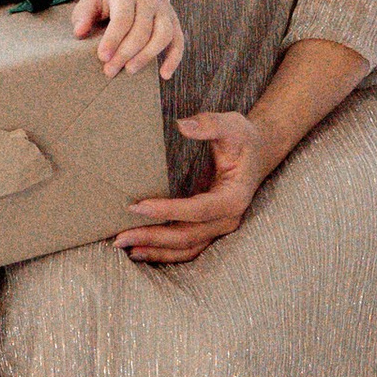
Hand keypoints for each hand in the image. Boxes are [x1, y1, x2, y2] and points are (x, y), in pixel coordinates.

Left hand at [71, 0, 184, 80]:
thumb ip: (83, 14)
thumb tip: (79, 32)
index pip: (123, 18)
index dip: (113, 39)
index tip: (102, 57)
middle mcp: (149, 0)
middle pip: (142, 30)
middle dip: (125, 53)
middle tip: (109, 71)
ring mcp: (164, 10)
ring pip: (163, 35)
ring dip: (147, 56)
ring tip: (130, 71)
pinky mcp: (174, 21)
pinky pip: (179, 40)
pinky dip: (174, 59)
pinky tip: (164, 75)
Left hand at [118, 108, 274, 263]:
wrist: (257, 153)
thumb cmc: (242, 138)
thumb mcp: (231, 125)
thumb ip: (209, 124)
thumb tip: (183, 126)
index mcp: (234, 197)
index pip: (198, 209)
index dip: (168, 210)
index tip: (137, 206)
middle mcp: (228, 219)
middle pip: (188, 236)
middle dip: (153, 237)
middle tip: (119, 236)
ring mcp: (218, 227)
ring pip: (186, 247)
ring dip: (155, 250)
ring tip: (125, 246)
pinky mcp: (209, 229)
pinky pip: (186, 247)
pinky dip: (163, 252)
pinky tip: (139, 250)